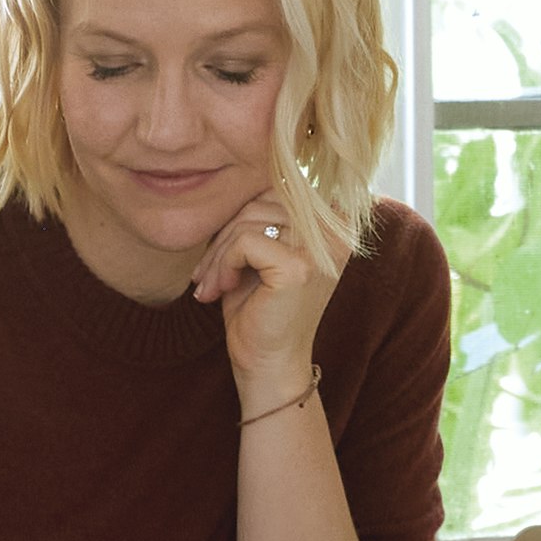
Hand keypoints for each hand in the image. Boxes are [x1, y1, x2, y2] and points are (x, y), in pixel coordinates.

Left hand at [193, 197, 333, 415]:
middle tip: (205, 274)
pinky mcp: (298, 267)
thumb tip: (229, 176)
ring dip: (217, 254)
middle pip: (259, 202)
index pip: (276, 189)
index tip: (220, 256)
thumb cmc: (260, 308)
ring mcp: (320, 249)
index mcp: (333, 223)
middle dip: (222, 236)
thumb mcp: (261, 250)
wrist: (267, 364)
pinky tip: (218, 291)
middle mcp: (336, 232)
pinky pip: (243, 242)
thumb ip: (260, 214)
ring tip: (209, 285)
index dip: (240, 216)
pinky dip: (221, 264)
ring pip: (247, 220)